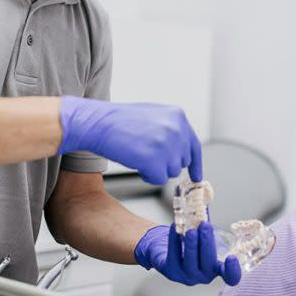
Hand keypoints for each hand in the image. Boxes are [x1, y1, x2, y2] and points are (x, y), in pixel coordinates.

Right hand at [57, 96, 201, 183]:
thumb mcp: (153, 115)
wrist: (99, 123)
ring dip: (155, 169)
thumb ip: (171, 129)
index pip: (193, 145)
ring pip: (170, 172)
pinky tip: (135, 162)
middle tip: (145, 153)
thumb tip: (181, 150)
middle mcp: (177, 130)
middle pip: (181, 162)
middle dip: (165, 163)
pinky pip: (158, 179)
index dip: (195, 163)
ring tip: (138, 153)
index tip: (196, 176)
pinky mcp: (156, 161)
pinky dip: (147, 176)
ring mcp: (168, 146)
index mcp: (178, 116)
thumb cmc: (120, 120)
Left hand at [134, 223, 241, 286]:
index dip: (233, 271)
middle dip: (207, 244)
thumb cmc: (192, 241)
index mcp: (217, 267)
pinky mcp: (172, 272)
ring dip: (192, 246)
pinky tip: (174, 228)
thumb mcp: (202, 232)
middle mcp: (204, 276)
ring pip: (191, 264)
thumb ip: (205, 218)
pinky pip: (174, 258)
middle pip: (208, 265)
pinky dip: (174, 243)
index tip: (232, 258)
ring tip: (190, 230)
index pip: (230, 277)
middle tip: (205, 226)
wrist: (169, 248)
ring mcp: (187, 276)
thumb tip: (202, 190)